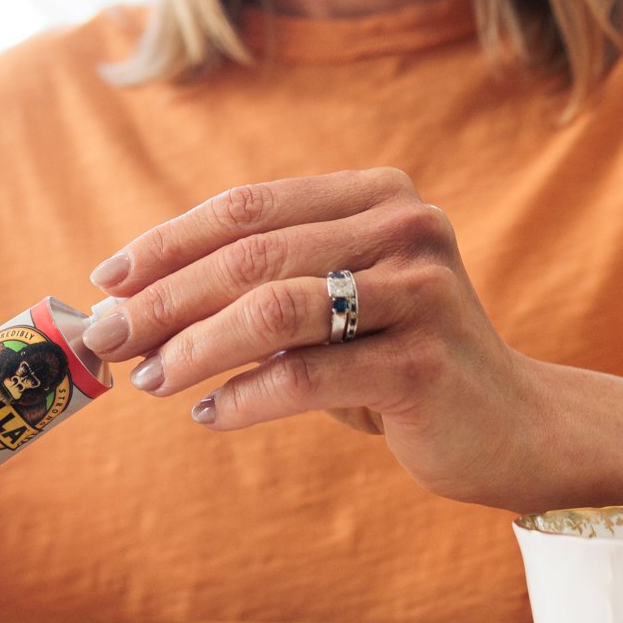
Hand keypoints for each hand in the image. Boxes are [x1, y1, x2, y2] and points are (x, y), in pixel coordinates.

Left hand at [82, 168, 540, 508]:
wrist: (515, 427)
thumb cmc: (399, 359)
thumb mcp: (337, 303)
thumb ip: (262, 285)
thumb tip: (134, 302)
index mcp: (377, 194)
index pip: (249, 207)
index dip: (169, 241)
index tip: (108, 278)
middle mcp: (406, 228)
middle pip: (251, 255)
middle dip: (165, 298)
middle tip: (107, 337)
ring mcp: (421, 293)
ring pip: (273, 310)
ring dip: (194, 347)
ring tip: (150, 380)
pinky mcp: (424, 363)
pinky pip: (306, 378)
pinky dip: (243, 398)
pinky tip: (209, 415)